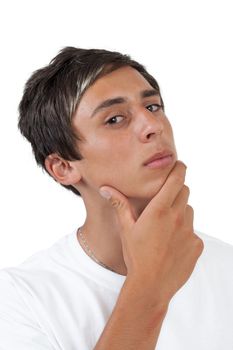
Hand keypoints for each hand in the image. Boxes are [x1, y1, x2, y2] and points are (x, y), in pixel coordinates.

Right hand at [99, 161, 203, 304]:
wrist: (150, 285)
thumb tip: (106, 188)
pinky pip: (193, 231)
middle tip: (164, 201)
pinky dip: (185, 232)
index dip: (179, 168)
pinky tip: (172, 244)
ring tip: (166, 227)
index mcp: (159, 210)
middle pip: (184, 192)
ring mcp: (189, 231)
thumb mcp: (126, 228)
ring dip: (180, 213)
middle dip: (176, 191)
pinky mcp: (196, 245)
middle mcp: (178, 217)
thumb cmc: (136, 255)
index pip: (176, 179)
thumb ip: (119, 204)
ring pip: (189, 211)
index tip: (178, 164)